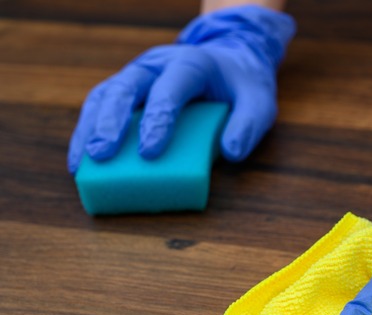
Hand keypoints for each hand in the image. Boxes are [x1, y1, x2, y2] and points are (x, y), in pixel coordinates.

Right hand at [67, 5, 294, 173]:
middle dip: (111, 122)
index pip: (169, 89)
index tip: (149, 152)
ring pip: (105, 95)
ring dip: (90, 127)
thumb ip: (248, 126)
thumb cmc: (242, 88)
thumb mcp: (259, 104)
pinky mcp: (127, 90)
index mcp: (191, 64)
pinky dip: (88, 130)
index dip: (157, 119)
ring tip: (83, 163)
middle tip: (102, 154)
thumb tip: (231, 154)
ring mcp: (138, 75)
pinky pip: (101, 106)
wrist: (230, 63)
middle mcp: (158, 65)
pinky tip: (81, 160)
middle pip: (126, 87)